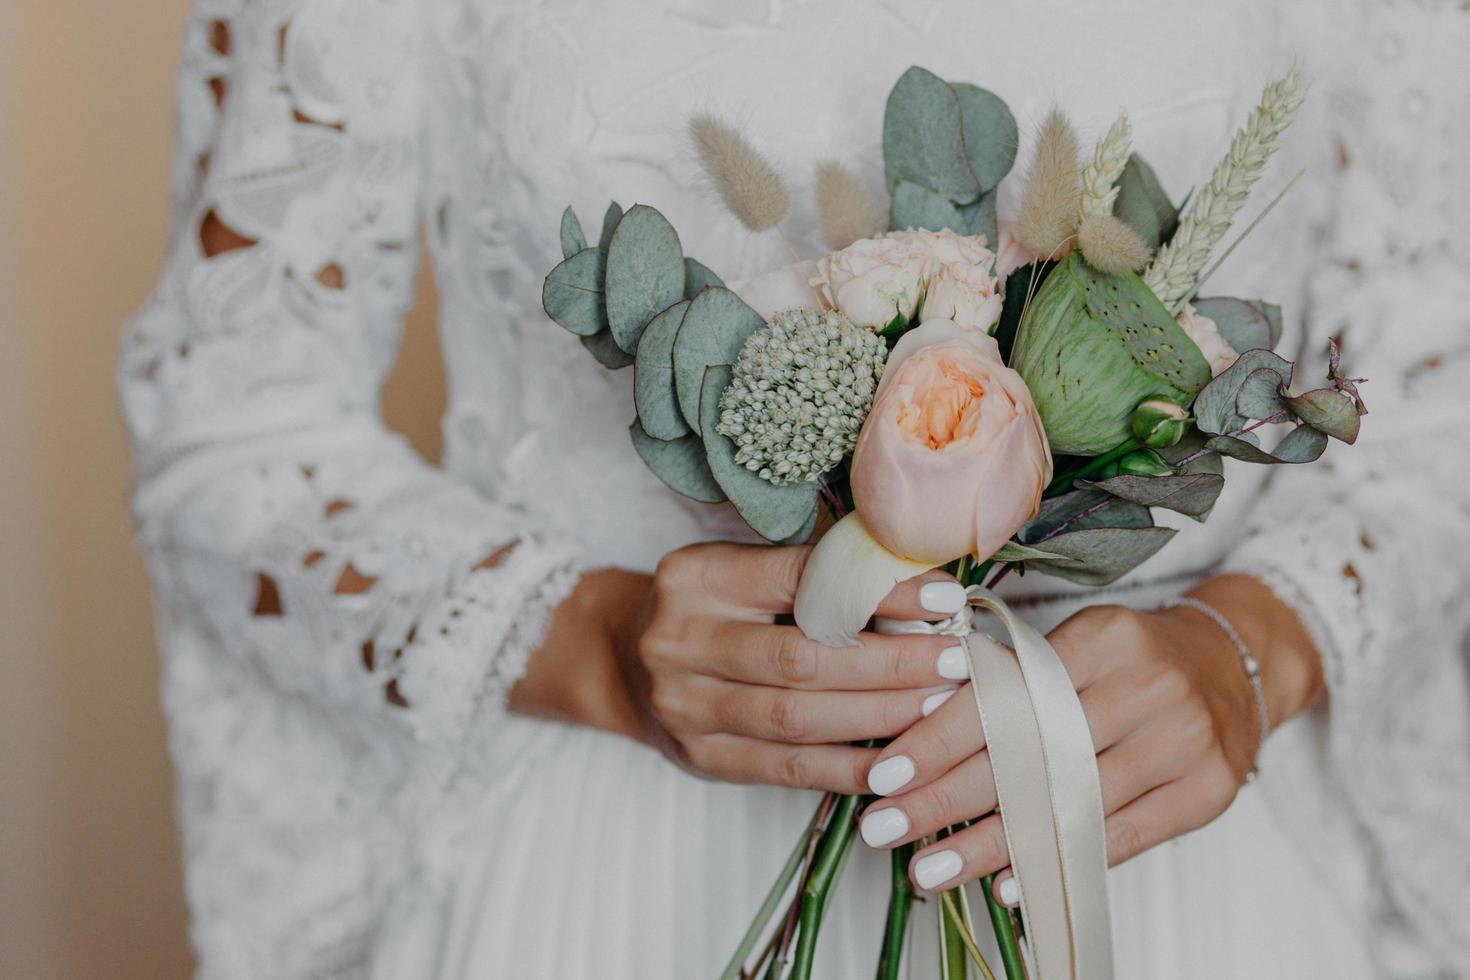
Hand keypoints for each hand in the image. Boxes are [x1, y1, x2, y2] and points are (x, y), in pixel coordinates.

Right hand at [511, 543, 972, 793]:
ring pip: (798, 718)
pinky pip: (785, 770)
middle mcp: (683, 641)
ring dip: (880, 716)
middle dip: (890, 663)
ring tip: (941, 706)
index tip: (945, 596)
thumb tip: (919, 588)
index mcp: (698, 577)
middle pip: (802, 657)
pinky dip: (847, 769)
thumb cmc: (707, 605)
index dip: (878, 591)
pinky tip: (899, 764)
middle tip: (955, 661)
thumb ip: (811, 576)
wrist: (622, 659)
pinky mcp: (701, 758)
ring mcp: (686, 706)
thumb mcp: (739, 570)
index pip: (800, 580)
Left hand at [854, 573, 1324, 895]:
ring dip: (989, 846)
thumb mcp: (1077, 639)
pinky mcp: (1205, 793)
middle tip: (884, 830)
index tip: (885, 773)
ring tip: (929, 871)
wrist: (1236, 662)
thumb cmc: (1132, 655)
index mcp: (1103, 638)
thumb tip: (919, 726)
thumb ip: (1013, 675)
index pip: (1005, 694)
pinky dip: (1058, 864)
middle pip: (1031, 755)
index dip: (939, 738)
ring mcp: (1183, 743)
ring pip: (1068, 806)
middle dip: (946, 799)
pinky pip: (1118, 840)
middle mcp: (1147, 688)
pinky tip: (1006, 885)